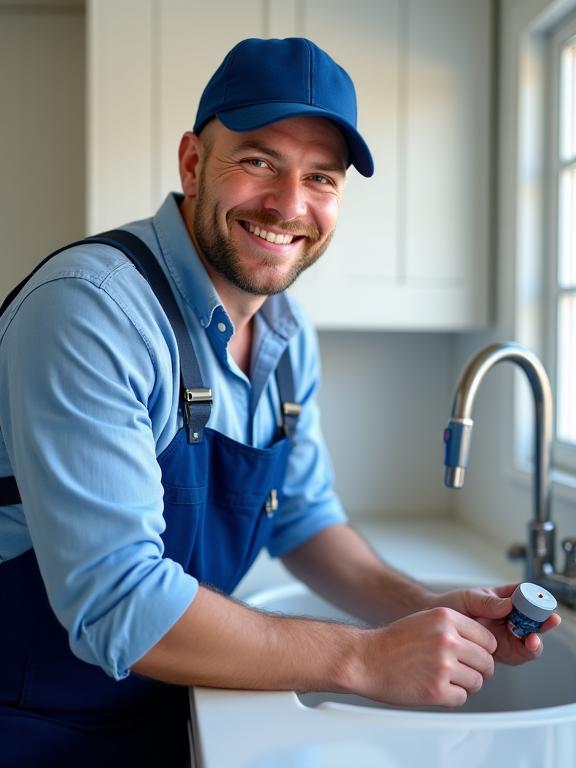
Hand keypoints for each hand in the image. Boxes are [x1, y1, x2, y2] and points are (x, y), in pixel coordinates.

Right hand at [355, 606, 495, 707]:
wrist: (365, 658)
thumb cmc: (393, 641)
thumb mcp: (426, 619)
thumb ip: (454, 628)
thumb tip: (482, 644)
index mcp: (446, 618)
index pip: (488, 639)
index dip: (483, 650)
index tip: (476, 655)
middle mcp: (447, 639)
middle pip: (486, 662)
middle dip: (478, 670)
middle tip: (463, 671)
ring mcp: (443, 665)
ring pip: (477, 681)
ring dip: (465, 684)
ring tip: (445, 679)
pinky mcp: (436, 690)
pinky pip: (461, 698)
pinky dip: (451, 697)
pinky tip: (435, 687)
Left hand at [431, 583, 561, 664]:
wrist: (434, 626)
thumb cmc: (450, 606)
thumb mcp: (469, 599)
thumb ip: (488, 603)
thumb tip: (509, 603)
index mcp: (503, 599)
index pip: (525, 596)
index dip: (537, 600)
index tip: (542, 603)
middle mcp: (509, 617)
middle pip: (533, 619)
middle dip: (542, 622)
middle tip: (547, 622)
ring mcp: (507, 635)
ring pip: (529, 638)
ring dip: (536, 638)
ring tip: (533, 638)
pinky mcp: (503, 652)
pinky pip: (519, 653)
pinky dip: (526, 651)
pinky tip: (527, 647)